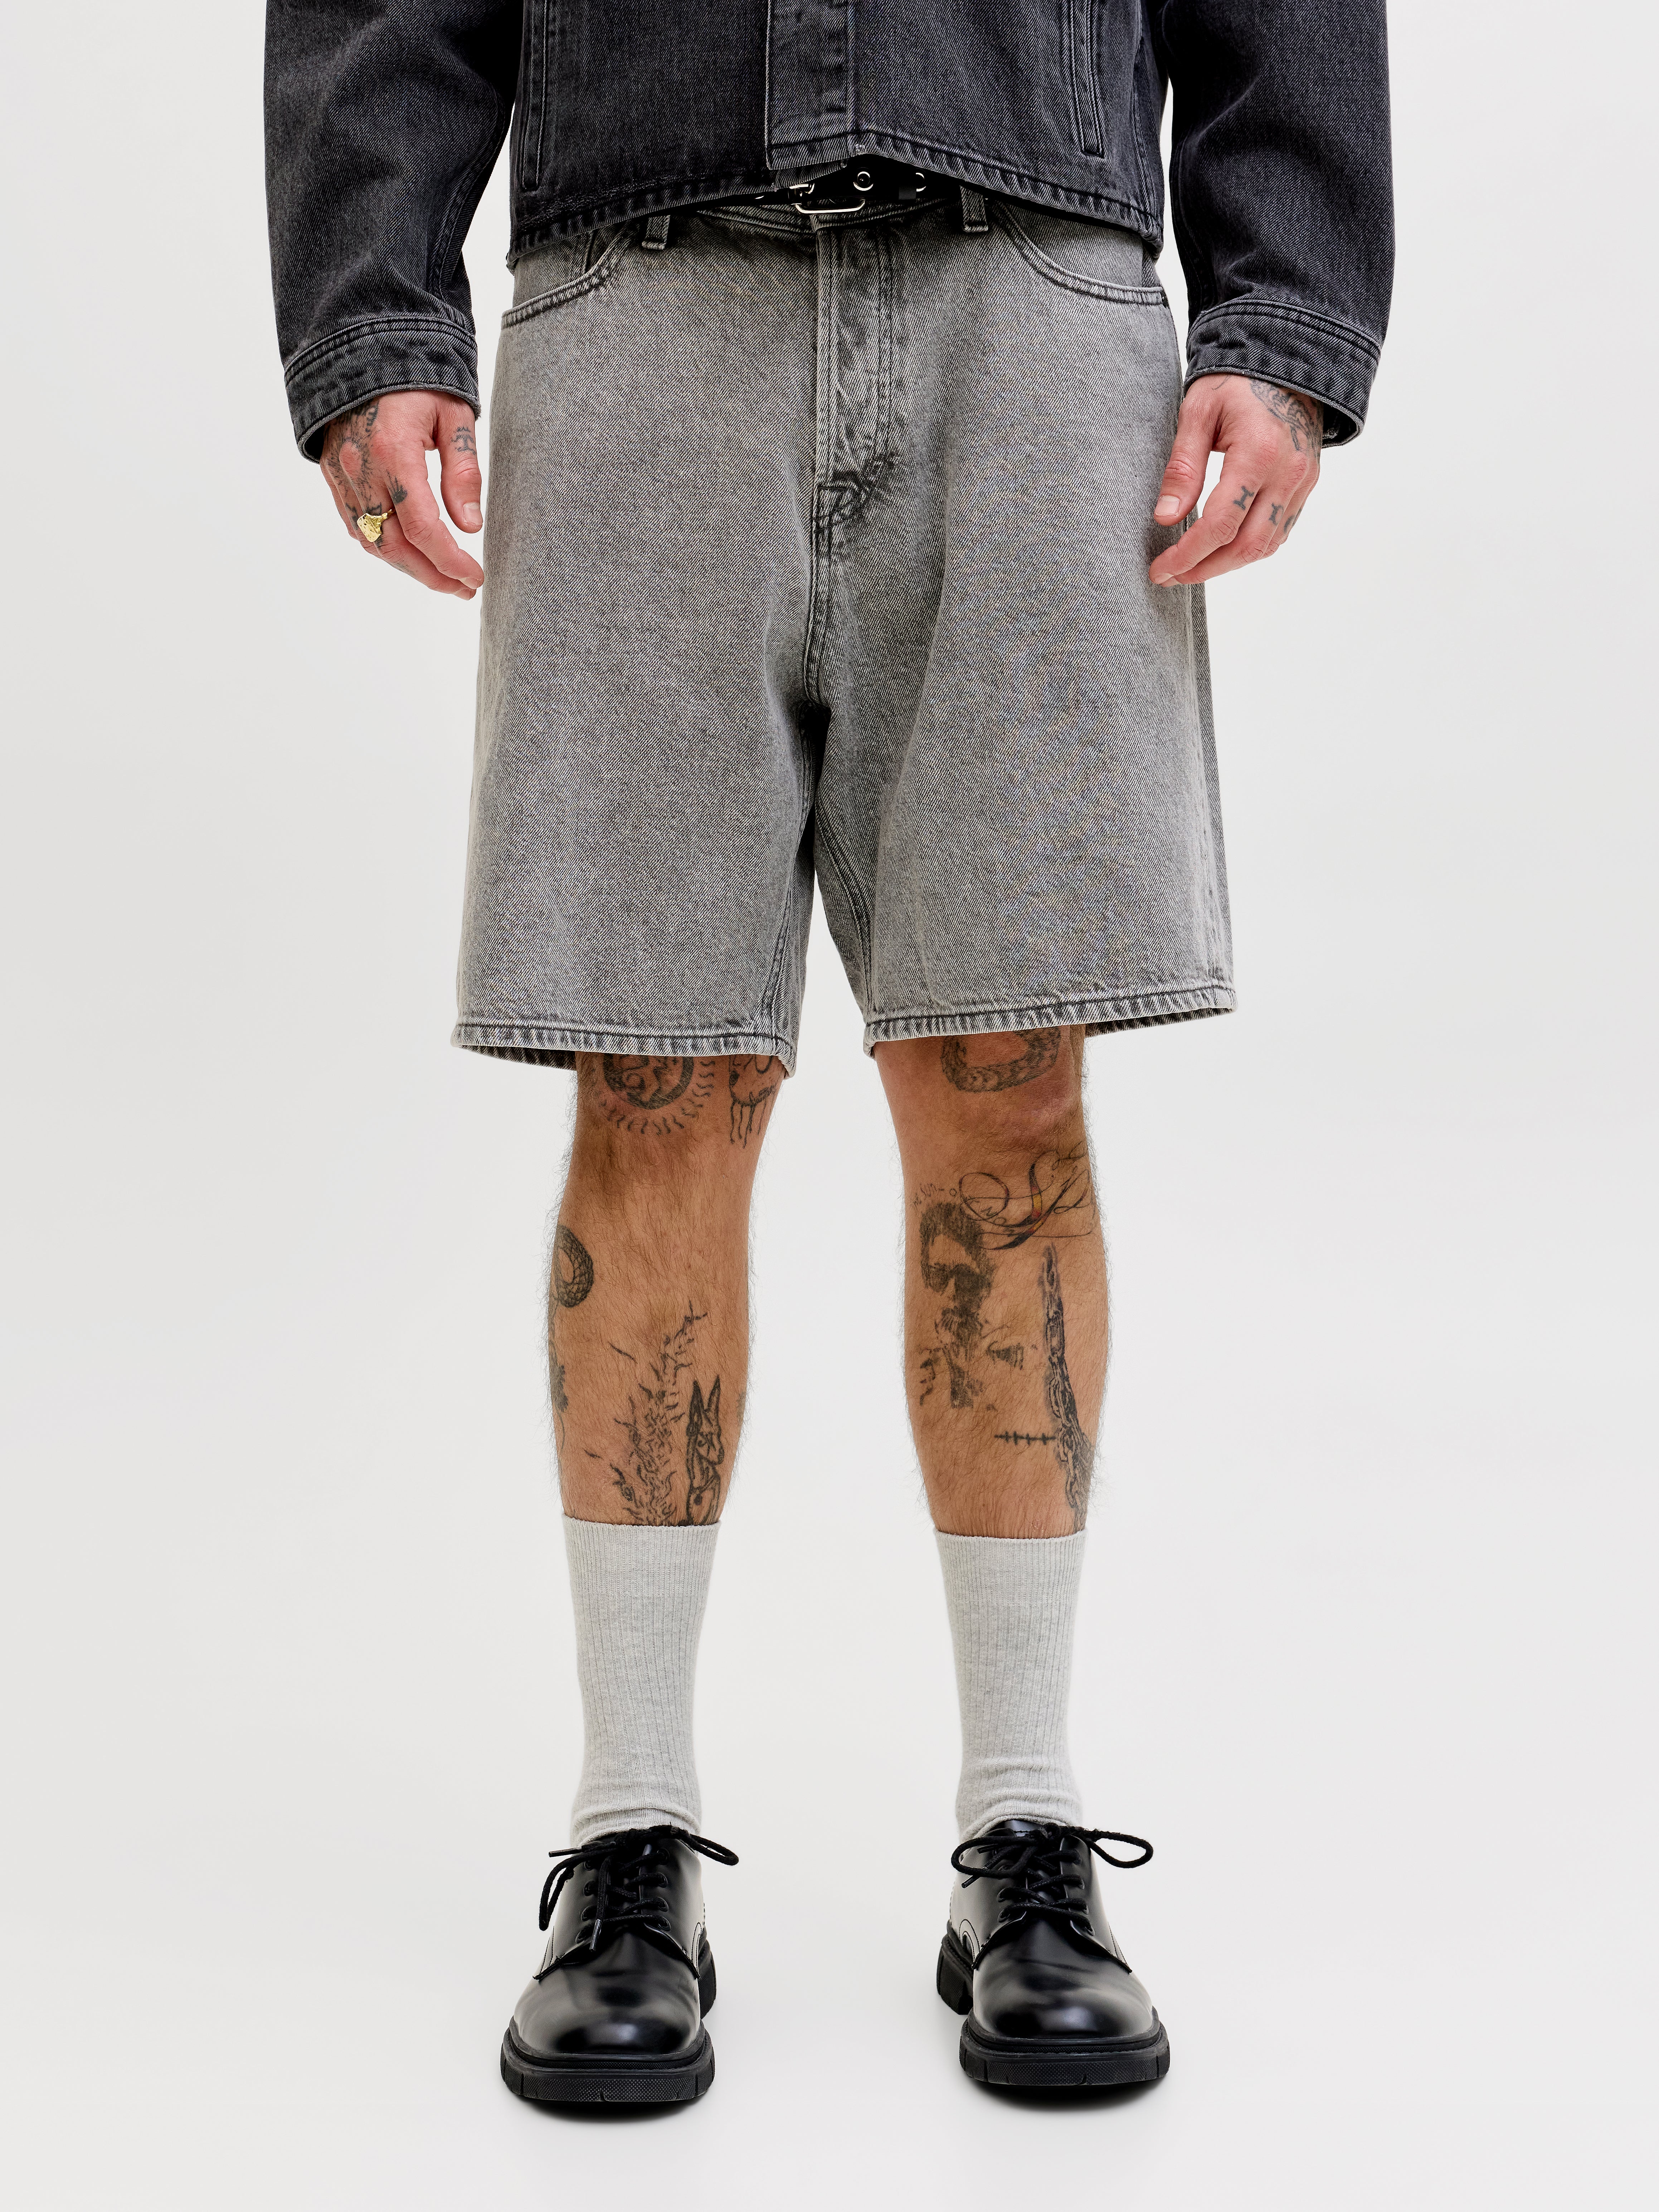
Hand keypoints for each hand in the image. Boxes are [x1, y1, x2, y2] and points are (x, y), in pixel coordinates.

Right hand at [318, 391, 483, 598]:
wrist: (362, 349)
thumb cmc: (416, 378)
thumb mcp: (454, 416)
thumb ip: (463, 472)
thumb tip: (470, 526)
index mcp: (395, 451)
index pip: (424, 528)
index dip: (451, 562)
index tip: (475, 578)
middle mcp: (361, 469)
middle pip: (396, 546)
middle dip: (432, 575)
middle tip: (464, 588)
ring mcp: (341, 475)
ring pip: (373, 542)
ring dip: (409, 567)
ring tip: (443, 576)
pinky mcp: (332, 477)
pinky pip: (356, 526)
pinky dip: (384, 547)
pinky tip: (411, 553)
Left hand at [1148, 376, 1321, 587]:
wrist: (1286, 363)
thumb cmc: (1236, 382)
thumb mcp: (1197, 414)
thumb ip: (1182, 468)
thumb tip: (1166, 519)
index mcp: (1258, 453)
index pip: (1221, 523)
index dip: (1188, 555)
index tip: (1161, 569)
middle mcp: (1287, 473)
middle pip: (1246, 546)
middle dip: (1205, 569)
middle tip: (1171, 576)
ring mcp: (1302, 482)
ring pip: (1265, 545)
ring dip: (1227, 565)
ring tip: (1192, 567)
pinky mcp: (1306, 486)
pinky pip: (1278, 532)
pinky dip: (1249, 548)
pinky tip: (1221, 549)